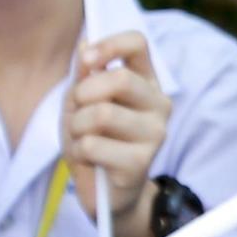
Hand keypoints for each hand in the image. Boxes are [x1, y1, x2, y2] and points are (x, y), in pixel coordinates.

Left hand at [67, 30, 172, 236]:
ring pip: (102, 114)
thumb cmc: (95, 141)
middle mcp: (159, 104)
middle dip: (84, 94)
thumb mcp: (81, 103)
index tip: (87, 60)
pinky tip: (89, 160)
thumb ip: (84, 75)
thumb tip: (85, 46)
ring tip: (81, 138)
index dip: (109, 45)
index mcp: (146, 82)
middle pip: (120, 79)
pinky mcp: (141, 163)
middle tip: (78, 111)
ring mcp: (155, 134)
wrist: (105, 192)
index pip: (138, 43)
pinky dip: (79, 151)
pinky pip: (94, 145)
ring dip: (77, 126)